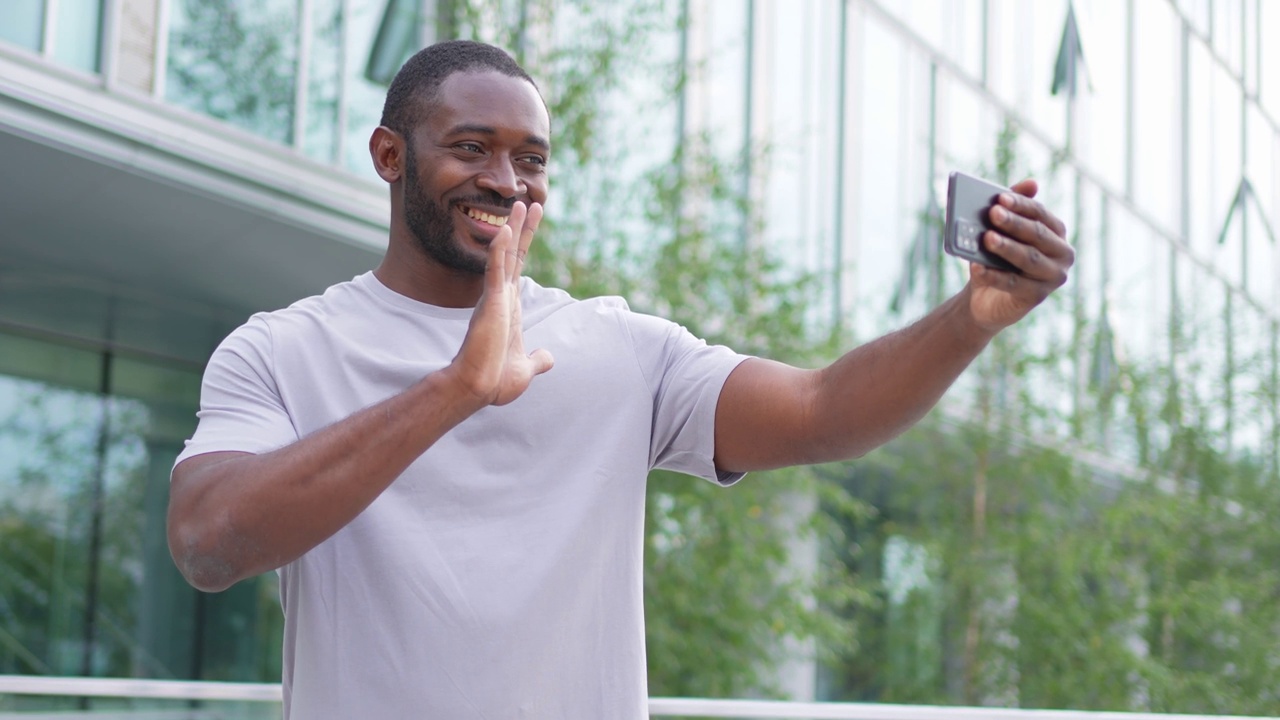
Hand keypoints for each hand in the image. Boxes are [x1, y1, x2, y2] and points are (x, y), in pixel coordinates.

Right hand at [447, 201, 554, 406]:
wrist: (478, 389)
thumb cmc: (494, 381)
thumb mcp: (525, 368)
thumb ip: (537, 360)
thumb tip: (548, 357)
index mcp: (509, 308)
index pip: (519, 270)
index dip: (525, 246)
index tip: (532, 226)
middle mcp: (501, 298)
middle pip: (514, 255)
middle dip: (523, 229)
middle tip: (531, 203)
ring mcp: (496, 298)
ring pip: (506, 256)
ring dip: (514, 229)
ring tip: (523, 204)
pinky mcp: (491, 304)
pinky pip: (496, 271)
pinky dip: (500, 250)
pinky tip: (506, 230)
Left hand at [966, 178, 1073, 330]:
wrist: (987, 297)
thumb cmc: (997, 257)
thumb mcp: (1001, 231)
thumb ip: (1012, 207)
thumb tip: (1032, 183)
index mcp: (1056, 231)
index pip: (1040, 214)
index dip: (1021, 205)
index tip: (1000, 198)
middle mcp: (1062, 253)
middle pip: (1037, 234)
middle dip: (1014, 223)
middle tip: (992, 213)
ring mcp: (1054, 276)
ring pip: (1028, 258)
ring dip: (1007, 247)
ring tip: (987, 238)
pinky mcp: (1038, 296)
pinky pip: (1013, 283)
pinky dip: (993, 275)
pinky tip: (976, 267)